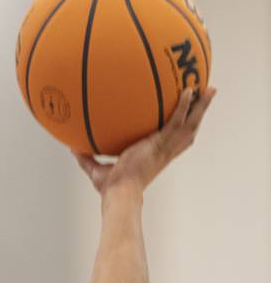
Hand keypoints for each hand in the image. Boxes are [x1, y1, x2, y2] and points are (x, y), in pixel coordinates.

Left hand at [74, 85, 216, 194]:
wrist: (119, 193)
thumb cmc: (111, 188)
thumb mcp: (97, 170)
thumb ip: (86, 157)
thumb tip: (71, 148)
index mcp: (155, 155)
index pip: (173, 140)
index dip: (182, 128)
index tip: (186, 115)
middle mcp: (164, 151)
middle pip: (189, 129)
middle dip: (200, 112)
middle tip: (207, 95)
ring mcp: (165, 148)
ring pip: (190, 123)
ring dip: (202, 106)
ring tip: (210, 89)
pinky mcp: (160, 144)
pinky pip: (176, 121)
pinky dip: (183, 106)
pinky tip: (187, 92)